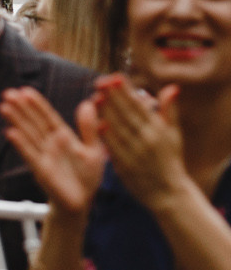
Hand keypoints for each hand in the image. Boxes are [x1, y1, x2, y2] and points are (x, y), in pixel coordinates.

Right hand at [1, 86, 106, 218]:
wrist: (82, 202)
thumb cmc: (87, 177)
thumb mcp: (95, 148)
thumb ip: (89, 127)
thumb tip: (87, 103)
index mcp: (63, 137)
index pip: (47, 116)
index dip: (37, 104)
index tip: (25, 90)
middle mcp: (50, 144)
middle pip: (33, 122)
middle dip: (21, 108)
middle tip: (7, 93)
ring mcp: (43, 156)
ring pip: (28, 134)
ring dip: (16, 121)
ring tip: (3, 107)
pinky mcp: (41, 169)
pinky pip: (29, 154)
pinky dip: (20, 143)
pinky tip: (10, 132)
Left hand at [94, 76, 191, 209]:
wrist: (168, 192)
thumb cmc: (170, 160)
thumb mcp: (174, 136)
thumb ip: (169, 111)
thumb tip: (171, 87)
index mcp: (159, 130)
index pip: (139, 106)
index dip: (126, 91)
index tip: (115, 77)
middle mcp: (148, 139)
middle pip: (127, 114)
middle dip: (113, 97)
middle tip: (100, 82)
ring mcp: (136, 153)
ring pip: (119, 128)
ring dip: (106, 112)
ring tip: (95, 97)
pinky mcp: (125, 166)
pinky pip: (114, 148)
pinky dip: (106, 136)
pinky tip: (98, 124)